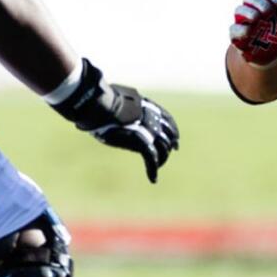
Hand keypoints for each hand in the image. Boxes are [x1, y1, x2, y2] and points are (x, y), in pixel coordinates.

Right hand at [51, 60, 180, 182]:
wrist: (100, 104)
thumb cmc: (101, 99)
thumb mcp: (113, 98)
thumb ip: (115, 102)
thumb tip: (101, 97)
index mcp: (147, 107)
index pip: (166, 119)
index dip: (172, 129)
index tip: (175, 137)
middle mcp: (151, 119)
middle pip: (168, 135)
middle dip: (170, 144)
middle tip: (172, 151)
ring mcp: (148, 131)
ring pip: (162, 149)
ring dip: (161, 159)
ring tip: (156, 167)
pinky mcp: (141, 143)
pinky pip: (151, 159)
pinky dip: (153, 170)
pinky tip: (152, 179)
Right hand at [229, 0, 276, 66]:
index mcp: (264, 2)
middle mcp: (252, 10)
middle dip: (260, 3)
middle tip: (270, 12)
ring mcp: (244, 23)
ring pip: (239, 10)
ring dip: (249, 12)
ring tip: (257, 18)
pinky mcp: (238, 37)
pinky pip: (234, 29)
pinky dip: (241, 29)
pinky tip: (250, 31)